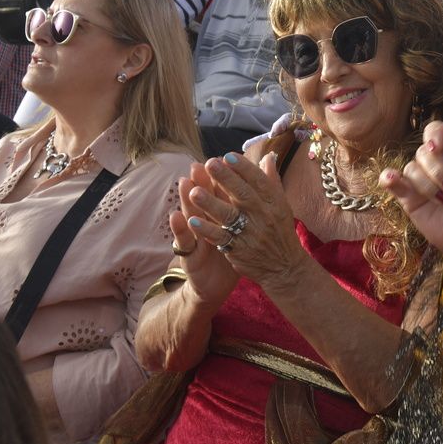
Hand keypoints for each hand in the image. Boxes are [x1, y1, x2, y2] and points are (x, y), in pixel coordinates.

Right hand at [168, 164, 238, 309]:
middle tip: (198, 165)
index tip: (225, 158)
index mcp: (222, 214)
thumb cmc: (233, 251)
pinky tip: (176, 216)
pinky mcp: (188, 253)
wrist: (218, 285)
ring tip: (184, 182)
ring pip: (191, 214)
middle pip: (205, 199)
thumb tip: (266, 184)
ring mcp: (195, 236)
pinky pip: (184, 240)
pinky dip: (179, 228)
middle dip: (202, 182)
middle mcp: (206, 221)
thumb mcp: (244, 229)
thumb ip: (251, 206)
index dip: (225, 177)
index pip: (223, 192)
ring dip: (187, 199)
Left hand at [186, 152, 307, 293]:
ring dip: (211, 203)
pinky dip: (206, 229)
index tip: (228, 156)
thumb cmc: (280, 231)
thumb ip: (272, 181)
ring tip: (194, 191)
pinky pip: (220, 238)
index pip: (259, 181)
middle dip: (226, 178)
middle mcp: (263, 216)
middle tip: (209, 163)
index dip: (244, 168)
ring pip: (229, 216)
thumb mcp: (281, 205)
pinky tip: (192, 221)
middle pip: (243, 195)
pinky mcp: (238, 249)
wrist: (284, 267)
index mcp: (274, 202)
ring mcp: (250, 233)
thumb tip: (268, 156)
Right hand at [380, 119, 442, 270]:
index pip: (437, 131)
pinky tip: (391, 178)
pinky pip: (392, 182)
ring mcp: (420, 180)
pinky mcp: (408, 198)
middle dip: (436, 169)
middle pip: (423, 151)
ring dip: (426, 185)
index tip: (439, 148)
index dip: (434, 136)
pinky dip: (389, 178)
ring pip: (411, 168)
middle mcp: (435, 162)